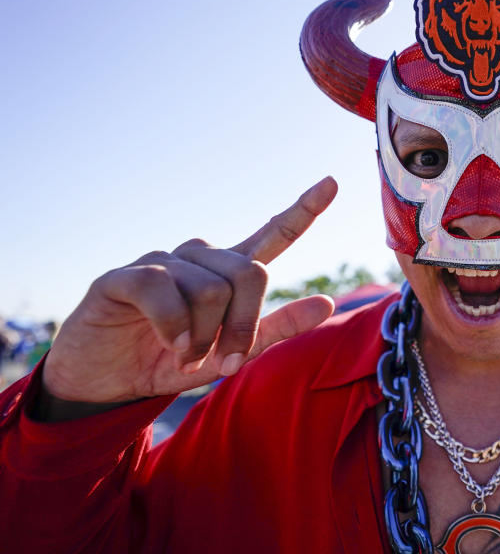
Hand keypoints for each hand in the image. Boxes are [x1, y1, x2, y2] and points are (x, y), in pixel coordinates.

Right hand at [42, 177, 338, 403]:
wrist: (103, 382)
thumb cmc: (167, 362)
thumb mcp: (227, 356)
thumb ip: (275, 330)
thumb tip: (326, 302)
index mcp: (227, 274)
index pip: (273, 235)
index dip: (303, 210)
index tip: (332, 182)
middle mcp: (199, 259)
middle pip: (250, 274)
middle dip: (244, 326)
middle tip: (225, 363)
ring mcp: (162, 262)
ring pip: (211, 289)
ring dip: (203, 337)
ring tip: (184, 357)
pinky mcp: (124, 275)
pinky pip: (163, 290)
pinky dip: (174, 328)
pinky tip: (171, 346)